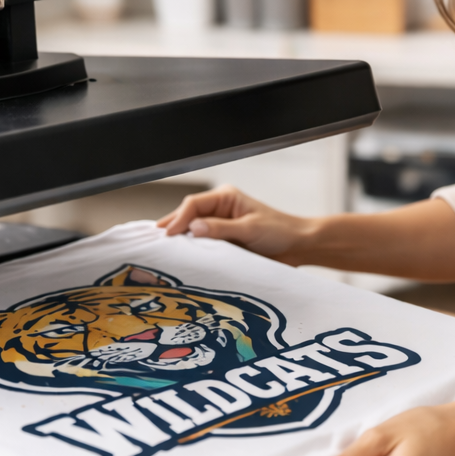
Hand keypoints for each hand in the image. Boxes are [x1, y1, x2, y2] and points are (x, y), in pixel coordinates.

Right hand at [158, 185, 315, 262]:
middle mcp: (220, 208)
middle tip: (155, 243)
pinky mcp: (224, 241)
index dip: (178, 218)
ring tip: (164, 252)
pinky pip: (203, 244)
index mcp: (225, 197)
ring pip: (193, 230)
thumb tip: (194, 228)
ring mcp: (221, 225)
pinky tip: (182, 258)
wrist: (299, 246)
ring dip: (181, 240)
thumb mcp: (250, 229)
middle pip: (188, 215)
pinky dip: (192, 250)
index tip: (168, 234)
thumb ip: (222, 228)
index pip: (193, 204)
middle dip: (173, 227)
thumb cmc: (280, 231)